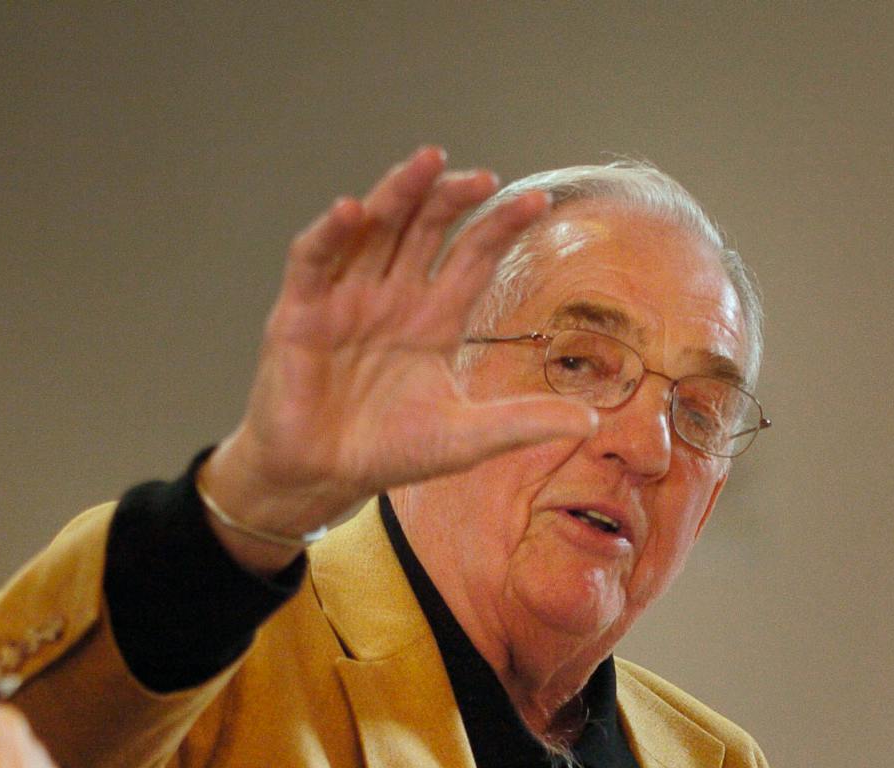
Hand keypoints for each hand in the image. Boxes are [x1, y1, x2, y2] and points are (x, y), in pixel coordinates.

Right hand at [200, 146, 595, 569]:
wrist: (322, 478)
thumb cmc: (389, 452)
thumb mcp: (466, 439)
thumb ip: (523, 423)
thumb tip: (593, 422)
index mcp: (435, 317)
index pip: (473, 256)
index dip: (501, 227)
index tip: (538, 202)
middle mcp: (394, 296)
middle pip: (427, 229)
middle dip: (452, 199)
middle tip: (483, 178)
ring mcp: (347, 298)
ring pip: (375, 229)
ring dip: (398, 193)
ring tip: (427, 163)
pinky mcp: (300, 311)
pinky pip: (315, 259)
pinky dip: (329, 233)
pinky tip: (351, 210)